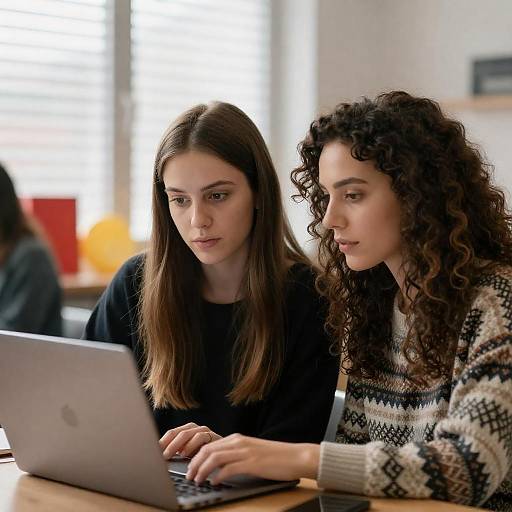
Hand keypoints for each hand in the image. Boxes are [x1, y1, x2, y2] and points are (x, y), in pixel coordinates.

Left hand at [159, 423, 221, 458]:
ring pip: (191, 434)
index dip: (163, 442)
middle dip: (170, 444)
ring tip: (175, 456)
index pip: (173, 433)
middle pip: (180, 432)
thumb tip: (159, 458)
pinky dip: (194, 448)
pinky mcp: (215, 437)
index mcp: (188, 431)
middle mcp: (196, 429)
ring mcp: (206, 432)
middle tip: (163, 456)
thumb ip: (179, 453)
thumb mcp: (190, 456)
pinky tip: (189, 458)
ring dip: (181, 446)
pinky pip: (202, 438)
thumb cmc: (207, 458)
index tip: (154, 452)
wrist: (231, 456)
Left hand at [186, 433, 319, 484]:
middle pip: (208, 450)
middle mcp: (239, 442)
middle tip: (188, 476)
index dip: (196, 457)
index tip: (189, 468)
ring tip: (197, 480)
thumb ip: (236, 455)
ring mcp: (245, 452)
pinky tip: (214, 483)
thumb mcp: (252, 452)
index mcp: (237, 439)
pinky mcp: (252, 463)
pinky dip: (218, 476)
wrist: (296, 456)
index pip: (209, 445)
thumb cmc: (275, 457)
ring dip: (202, 470)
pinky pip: (229, 468)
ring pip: (215, 458)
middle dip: (194, 464)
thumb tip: (218, 468)